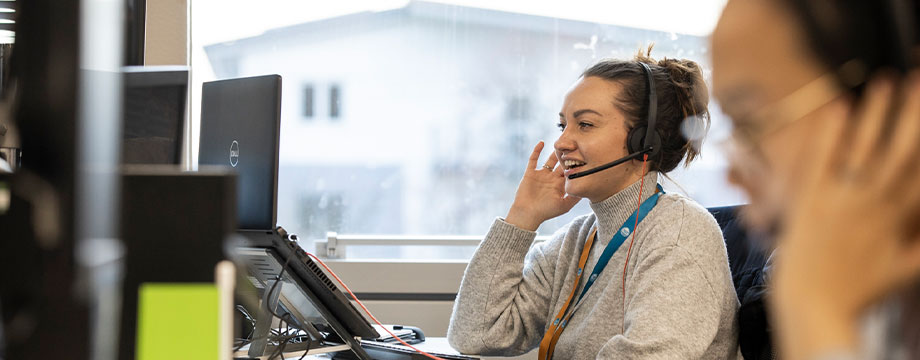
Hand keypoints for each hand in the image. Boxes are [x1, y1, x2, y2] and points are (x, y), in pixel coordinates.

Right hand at [504, 141, 580, 230]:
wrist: (527, 213)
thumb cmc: (546, 212)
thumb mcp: (564, 205)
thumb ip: (575, 197)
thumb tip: (588, 189)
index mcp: (560, 185)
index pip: (570, 172)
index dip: (576, 164)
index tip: (583, 155)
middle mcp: (552, 178)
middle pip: (561, 164)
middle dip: (567, 156)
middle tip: (574, 144)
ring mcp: (541, 175)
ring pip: (549, 160)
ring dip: (555, 152)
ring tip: (561, 142)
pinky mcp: (530, 173)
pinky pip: (533, 159)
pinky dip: (537, 150)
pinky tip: (542, 143)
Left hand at [771, 73, 919, 359]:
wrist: (814, 305)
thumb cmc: (861, 289)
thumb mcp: (907, 268)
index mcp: (901, 217)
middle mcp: (875, 203)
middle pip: (902, 148)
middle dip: (913, 112)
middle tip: (919, 78)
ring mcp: (841, 199)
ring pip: (864, 147)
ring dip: (877, 113)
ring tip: (886, 81)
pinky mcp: (810, 200)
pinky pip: (822, 160)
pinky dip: (831, 134)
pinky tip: (839, 106)